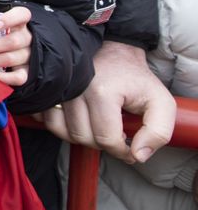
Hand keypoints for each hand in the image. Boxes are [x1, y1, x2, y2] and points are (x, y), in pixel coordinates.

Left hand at [0, 1, 32, 87]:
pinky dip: (4, 77)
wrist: (2, 49)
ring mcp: (29, 55)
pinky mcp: (27, 71)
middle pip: (13, 41)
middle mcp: (27, 38)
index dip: (9, 19)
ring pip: (12, 58)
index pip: (22, 15)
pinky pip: (19, 77)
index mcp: (20, 22)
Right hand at [37, 40, 175, 162]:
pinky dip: (62, 127)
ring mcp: (59, 90)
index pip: (106, 139)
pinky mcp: (48, 90)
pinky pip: (48, 121)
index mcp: (102, 92)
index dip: (121, 150)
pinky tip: (79, 122)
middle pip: (83, 137)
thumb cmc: (136, 79)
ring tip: (98, 128)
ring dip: (82, 137)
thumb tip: (138, 156)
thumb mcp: (161, 103)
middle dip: (102, 143)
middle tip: (115, 133)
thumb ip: (158, 132)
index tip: (129, 145)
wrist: (113, 52)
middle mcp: (75, 90)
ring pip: (64, 132)